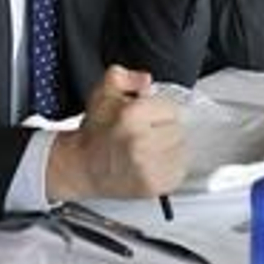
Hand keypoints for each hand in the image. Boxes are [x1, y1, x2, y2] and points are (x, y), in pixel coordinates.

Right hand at [46, 66, 186, 200]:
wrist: (82, 167)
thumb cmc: (96, 131)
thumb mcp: (103, 92)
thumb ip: (125, 77)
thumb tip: (146, 80)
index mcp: (131, 115)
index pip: (173, 109)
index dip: (161, 111)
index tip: (150, 117)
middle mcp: (140, 142)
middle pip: (178, 130)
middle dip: (165, 129)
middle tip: (147, 133)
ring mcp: (147, 166)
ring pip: (181, 150)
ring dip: (169, 148)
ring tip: (149, 149)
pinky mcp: (152, 186)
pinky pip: (178, 171)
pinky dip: (170, 168)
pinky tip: (152, 164)